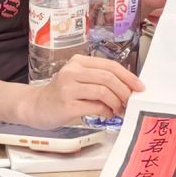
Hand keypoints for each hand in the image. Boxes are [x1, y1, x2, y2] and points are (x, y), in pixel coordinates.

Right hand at [20, 56, 143, 126]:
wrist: (36, 106)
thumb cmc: (61, 94)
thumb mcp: (79, 80)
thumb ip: (99, 80)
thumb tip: (127, 88)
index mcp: (78, 62)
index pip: (110, 65)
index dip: (128, 76)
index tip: (139, 87)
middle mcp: (72, 72)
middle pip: (108, 77)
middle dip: (124, 91)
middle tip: (129, 101)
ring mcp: (68, 88)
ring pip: (103, 92)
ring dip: (116, 103)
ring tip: (117, 110)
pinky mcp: (67, 105)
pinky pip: (94, 107)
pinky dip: (106, 112)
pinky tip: (106, 115)